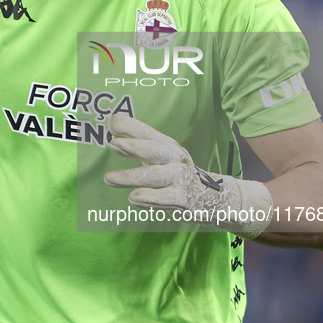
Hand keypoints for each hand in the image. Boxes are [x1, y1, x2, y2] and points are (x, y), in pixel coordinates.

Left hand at [104, 114, 272, 235]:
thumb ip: (136, 142)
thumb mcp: (159, 155)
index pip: (149, 133)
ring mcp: (181, 179)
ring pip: (156, 176)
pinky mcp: (185, 199)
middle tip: (113, 144)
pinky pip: (166, 198)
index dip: (131, 127)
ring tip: (108, 178)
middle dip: (134, 146)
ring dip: (132, 176)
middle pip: (155, 150)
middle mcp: (176, 158)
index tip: (112, 124)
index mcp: (168, 146)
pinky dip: (150, 198)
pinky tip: (133, 197)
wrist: (214, 196)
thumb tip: (112, 123)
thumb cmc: (176, 173)